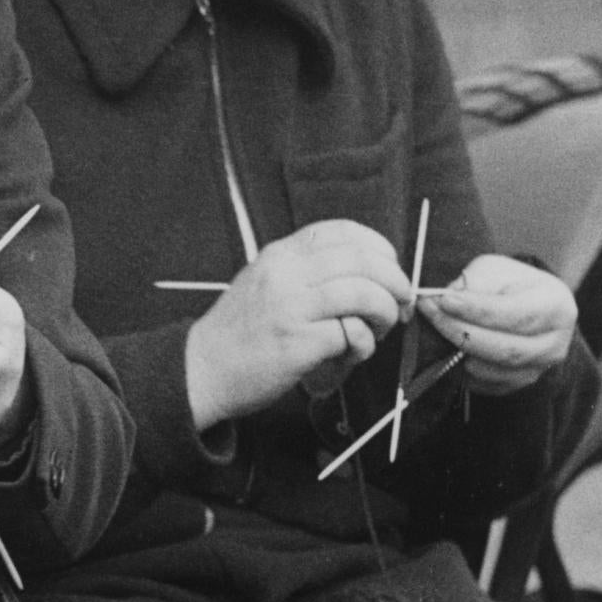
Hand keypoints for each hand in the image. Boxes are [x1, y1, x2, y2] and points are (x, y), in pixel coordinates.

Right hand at [183, 220, 410, 428]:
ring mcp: (290, 306)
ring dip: (385, 313)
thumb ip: (305, 272)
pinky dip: (363, 345)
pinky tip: (351, 353)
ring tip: (378, 330)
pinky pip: (352, 334)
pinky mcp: (298, 341)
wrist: (202, 368)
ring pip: (364, 294)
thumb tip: (366, 273)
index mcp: (280, 255)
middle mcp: (286, 273)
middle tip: (400, 303)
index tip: (389, 269)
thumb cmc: (239, 332)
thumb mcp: (264, 282)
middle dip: (395, 283)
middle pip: (363, 260)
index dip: (379, 249)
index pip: (344, 232)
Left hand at [421, 255, 576, 393]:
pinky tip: (444, 347)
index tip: (443, 300)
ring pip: (493, 370)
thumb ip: (476, 283)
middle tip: (429, 312)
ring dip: (456, 351)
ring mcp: (539, 369)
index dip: (477, 310)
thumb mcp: (495, 270)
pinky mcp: (518, 384)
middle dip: (460, 331)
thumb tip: (448, 300)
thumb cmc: (509, 284)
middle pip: (505, 348)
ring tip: (432, 327)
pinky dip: (460, 369)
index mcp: (556, 306)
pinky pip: (485, 384)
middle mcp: (555, 343)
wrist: (524, 308)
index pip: (516, 315)